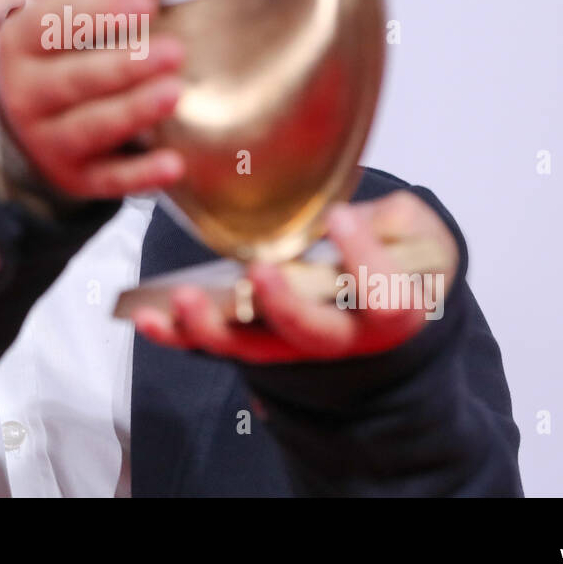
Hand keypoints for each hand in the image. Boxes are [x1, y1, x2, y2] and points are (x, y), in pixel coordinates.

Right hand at [0, 0, 192, 199]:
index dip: (99, 12)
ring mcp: (46, 140)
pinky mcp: (75, 178)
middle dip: (122, 67)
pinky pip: (108, 179)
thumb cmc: (65, 54)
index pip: (54, 24)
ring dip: (131, 112)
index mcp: (22, 41)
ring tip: (174, 93)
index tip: (147, 2)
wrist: (25, 126)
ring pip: (87, 128)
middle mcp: (25, 93)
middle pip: (72, 80)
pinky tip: (174, 164)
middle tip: (174, 51)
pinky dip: (140, 175)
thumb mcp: (80, 15)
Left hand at [131, 190, 458, 362]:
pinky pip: (215, 342)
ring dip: (215, 327)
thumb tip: (352, 217)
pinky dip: (178, 334)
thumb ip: (391, 224)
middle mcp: (342, 336)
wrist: (388, 293)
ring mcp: (293, 342)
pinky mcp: (255, 337)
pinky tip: (148, 317)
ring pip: (254, 347)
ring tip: (185, 299)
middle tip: (259, 272)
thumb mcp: (414, 231)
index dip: (364, 259)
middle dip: (283, 306)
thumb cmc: (401, 257)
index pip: (386, 297)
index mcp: (393, 310)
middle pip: (312, 335)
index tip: (341, 216)